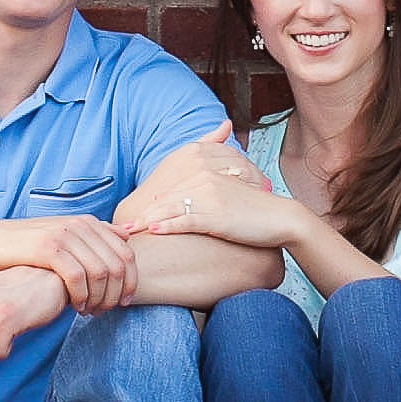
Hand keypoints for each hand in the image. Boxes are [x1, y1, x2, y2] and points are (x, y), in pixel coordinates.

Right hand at [11, 211, 138, 312]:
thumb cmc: (30, 244)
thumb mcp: (65, 233)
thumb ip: (96, 234)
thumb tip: (128, 233)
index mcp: (89, 222)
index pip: (127, 255)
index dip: (131, 283)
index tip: (123, 303)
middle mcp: (81, 225)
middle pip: (118, 266)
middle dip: (116, 295)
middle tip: (104, 311)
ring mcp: (65, 235)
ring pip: (101, 274)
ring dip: (99, 299)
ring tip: (89, 311)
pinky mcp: (49, 248)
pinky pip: (78, 277)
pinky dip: (81, 296)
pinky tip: (75, 306)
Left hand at [114, 128, 285, 246]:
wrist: (280, 218)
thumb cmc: (253, 210)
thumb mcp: (227, 193)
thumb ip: (205, 189)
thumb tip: (182, 201)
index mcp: (206, 170)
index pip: (170, 185)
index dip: (149, 201)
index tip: (130, 211)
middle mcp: (204, 178)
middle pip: (165, 196)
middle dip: (142, 211)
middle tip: (120, 225)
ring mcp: (209, 195)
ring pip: (170, 208)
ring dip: (146, 220)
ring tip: (128, 230)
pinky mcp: (215, 214)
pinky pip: (186, 219)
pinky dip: (167, 225)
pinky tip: (153, 231)